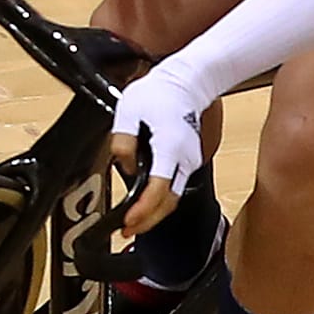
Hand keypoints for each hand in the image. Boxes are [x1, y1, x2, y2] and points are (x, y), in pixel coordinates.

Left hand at [107, 65, 205, 238]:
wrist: (187, 82)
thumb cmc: (159, 93)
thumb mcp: (129, 111)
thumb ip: (123, 141)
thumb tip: (127, 166)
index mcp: (170, 147)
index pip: (159, 188)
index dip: (144, 210)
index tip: (128, 222)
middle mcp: (184, 159)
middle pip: (169, 202)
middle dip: (148, 221)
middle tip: (126, 232)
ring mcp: (189, 162)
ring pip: (174, 198)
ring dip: (154, 214)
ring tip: (132, 224)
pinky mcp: (188, 162)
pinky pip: (175, 189)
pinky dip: (161, 202)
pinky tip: (145, 206)